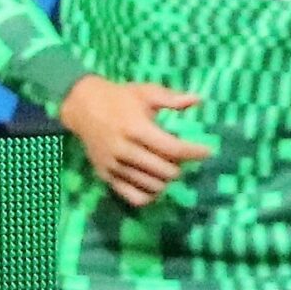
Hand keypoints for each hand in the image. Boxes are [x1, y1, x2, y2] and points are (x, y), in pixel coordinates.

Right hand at [59, 74, 212, 206]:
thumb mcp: (146, 92)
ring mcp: (114, 166)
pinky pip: (133, 197)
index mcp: (136, 128)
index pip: (173, 148)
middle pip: (165, 171)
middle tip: (182, 159)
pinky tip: (155, 183)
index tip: (207, 151)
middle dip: (180, 167)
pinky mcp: (106, 176)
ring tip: (168, 168)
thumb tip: (198, 100)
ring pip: (152, 186)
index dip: (194, 152)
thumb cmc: (119, 97)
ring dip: (166, 180)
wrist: (82, 106)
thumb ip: (172, 98)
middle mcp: (125, 150)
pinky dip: (149, 195)